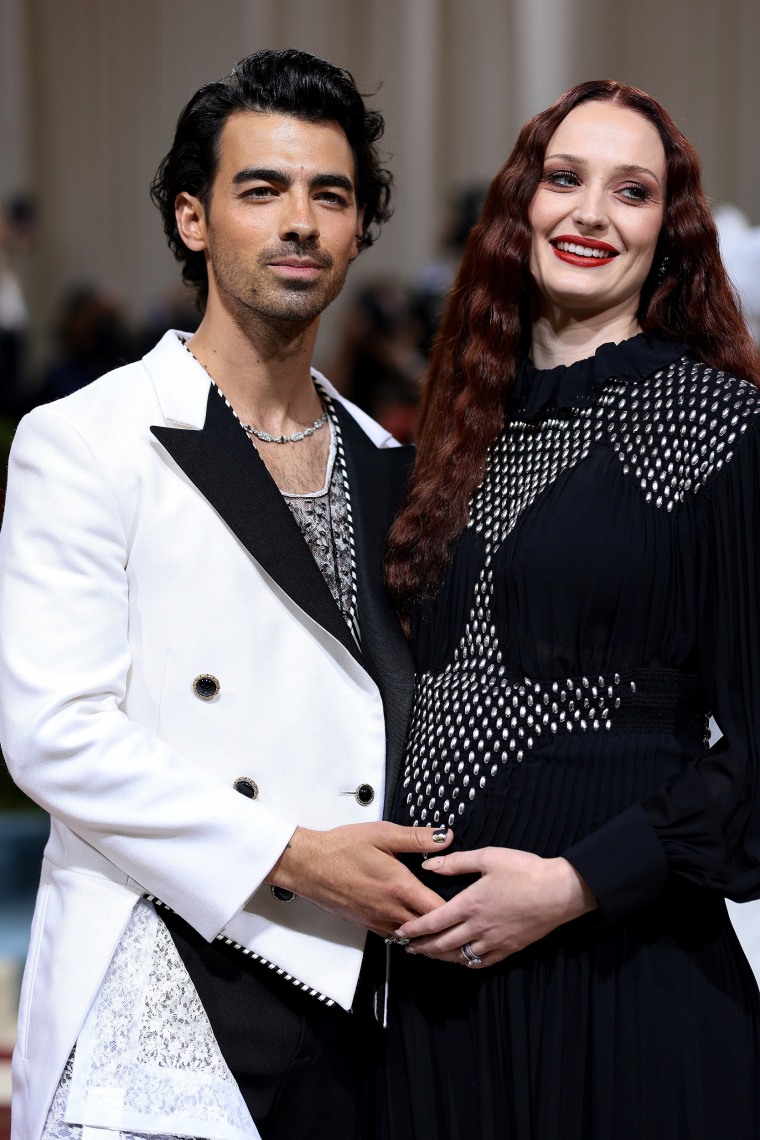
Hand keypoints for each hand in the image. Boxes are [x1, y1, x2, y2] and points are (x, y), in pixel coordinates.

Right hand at [266, 822, 452, 936]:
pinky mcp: (367, 924)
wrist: (308, 865)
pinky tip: (418, 931)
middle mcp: (391, 910)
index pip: (439, 911)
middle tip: (470, 931)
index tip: (473, 909)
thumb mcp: (382, 834)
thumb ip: (417, 837)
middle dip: (451, 932)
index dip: (459, 913)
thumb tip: (445, 837)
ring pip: (413, 939)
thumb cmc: (342, 848)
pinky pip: (395, 936)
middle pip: (430, 932)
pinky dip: (410, 937)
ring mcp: (378, 920)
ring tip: (451, 937)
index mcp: (400, 887)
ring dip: (431, 939)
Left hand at [395, 848, 596, 966]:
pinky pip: (482, 962)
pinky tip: (461, 960)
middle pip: (442, 944)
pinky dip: (466, 963)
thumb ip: (457, 862)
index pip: (433, 921)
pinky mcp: (510, 949)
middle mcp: (478, 928)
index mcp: (470, 904)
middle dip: (422, 947)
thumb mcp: (488, 857)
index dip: (414, 929)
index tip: (400, 933)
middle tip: (408, 948)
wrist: (560, 891)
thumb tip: (430, 865)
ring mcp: (494, 941)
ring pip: (460, 957)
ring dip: (441, 957)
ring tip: (429, 954)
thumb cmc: (525, 870)